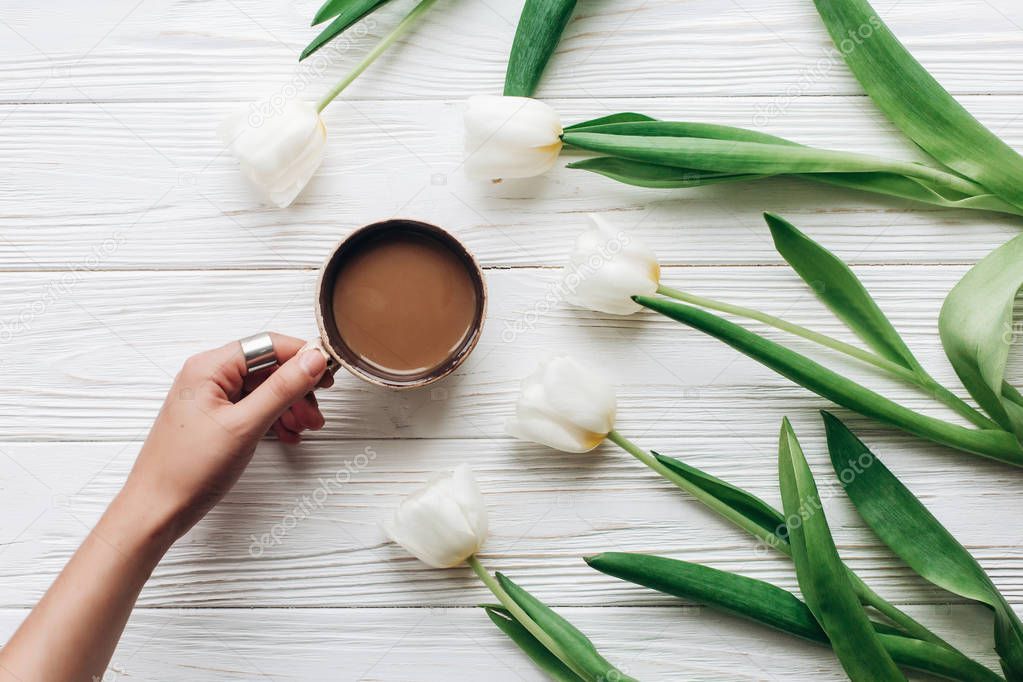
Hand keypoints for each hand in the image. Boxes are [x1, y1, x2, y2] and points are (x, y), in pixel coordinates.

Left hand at [120, 333, 331, 544]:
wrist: (157, 510)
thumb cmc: (187, 470)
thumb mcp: (245, 425)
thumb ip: (283, 389)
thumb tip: (313, 359)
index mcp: (209, 368)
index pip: (268, 345)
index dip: (302, 357)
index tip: (327, 374)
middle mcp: (208, 376)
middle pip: (268, 367)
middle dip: (297, 389)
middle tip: (316, 411)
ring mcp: (210, 398)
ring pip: (264, 389)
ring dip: (289, 406)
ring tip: (305, 428)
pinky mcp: (215, 418)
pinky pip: (253, 407)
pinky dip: (274, 418)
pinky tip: (287, 435)